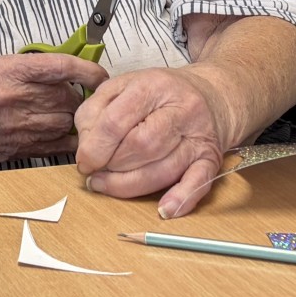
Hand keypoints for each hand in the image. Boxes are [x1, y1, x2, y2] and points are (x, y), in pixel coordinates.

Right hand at [0, 52, 101, 163]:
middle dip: (76, 97)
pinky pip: (59, 145)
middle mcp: (18, 97)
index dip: (88, 71)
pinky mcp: (22, 147)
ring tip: (63, 114)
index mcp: (12, 70)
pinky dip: (68, 140)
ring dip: (71, 118)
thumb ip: (31, 68)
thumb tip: (67, 73)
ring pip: (66, 121)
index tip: (99, 76)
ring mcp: (21, 125)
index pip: (63, 67)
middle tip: (72, 97)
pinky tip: (65, 135)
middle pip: (68, 97)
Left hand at [74, 65, 228, 218]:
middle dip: (112, 166)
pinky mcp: (211, 158)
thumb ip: (95, 112)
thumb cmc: (158, 94)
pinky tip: (164, 210)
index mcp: (152, 87)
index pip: (116, 122)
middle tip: (97, 172)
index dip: (95, 148)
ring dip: (130, 185)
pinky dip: (181, 199)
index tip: (84, 162)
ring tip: (108, 185)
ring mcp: (199, 136)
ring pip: (164, 169)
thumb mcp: (120, 86)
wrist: (209, 96)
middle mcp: (181, 110)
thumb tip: (86, 148)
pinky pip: (199, 182)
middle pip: (141, 147)